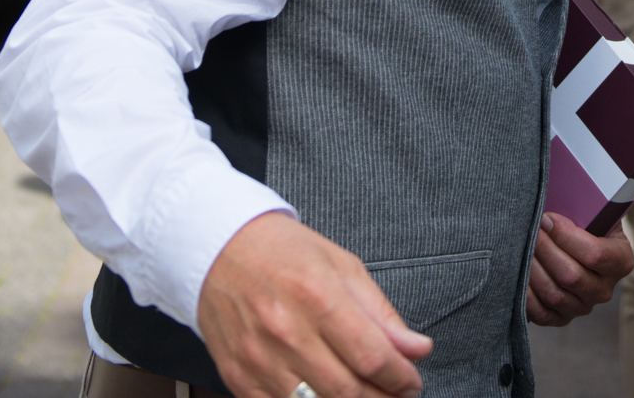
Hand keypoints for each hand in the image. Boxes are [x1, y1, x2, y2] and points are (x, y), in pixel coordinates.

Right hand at [199, 212, 432, 397]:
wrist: (218, 250)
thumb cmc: (282, 253)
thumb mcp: (342, 267)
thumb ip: (381, 313)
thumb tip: (415, 348)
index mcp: (318, 296)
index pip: (372, 357)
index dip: (401, 378)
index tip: (411, 382)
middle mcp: (287, 332)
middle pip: (347, 391)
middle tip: (395, 394)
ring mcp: (259, 360)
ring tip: (366, 396)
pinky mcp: (239, 378)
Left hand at [526, 162, 633, 325]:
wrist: (566, 245)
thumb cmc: (587, 219)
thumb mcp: (610, 202)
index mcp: (620, 261)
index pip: (595, 256)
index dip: (568, 237)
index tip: (549, 217)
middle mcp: (604, 288)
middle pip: (571, 276)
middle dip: (546, 249)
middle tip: (531, 229)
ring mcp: (582, 306)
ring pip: (555, 294)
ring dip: (534, 269)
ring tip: (522, 246)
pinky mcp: (560, 318)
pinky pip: (542, 313)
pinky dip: (527, 294)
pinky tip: (520, 272)